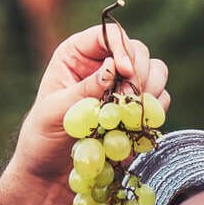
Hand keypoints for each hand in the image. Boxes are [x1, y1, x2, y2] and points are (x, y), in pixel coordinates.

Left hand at [11, 23, 170, 183]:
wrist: (51, 169)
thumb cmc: (44, 136)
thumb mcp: (56, 111)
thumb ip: (84, 89)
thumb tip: (113, 66)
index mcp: (78, 54)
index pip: (109, 34)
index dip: (122, 48)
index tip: (126, 72)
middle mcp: (103, 64)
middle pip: (138, 50)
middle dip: (139, 73)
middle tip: (130, 100)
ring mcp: (122, 85)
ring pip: (155, 70)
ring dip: (152, 89)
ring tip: (133, 113)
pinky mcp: (135, 108)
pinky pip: (159, 99)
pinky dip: (155, 109)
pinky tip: (137, 124)